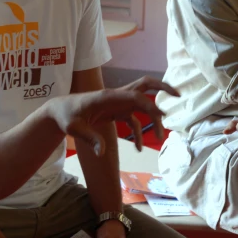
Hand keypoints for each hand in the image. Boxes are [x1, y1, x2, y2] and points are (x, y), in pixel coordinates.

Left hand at [47, 80, 171, 155]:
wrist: (58, 112)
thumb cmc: (65, 116)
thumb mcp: (74, 128)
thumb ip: (89, 138)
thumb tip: (101, 152)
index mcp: (108, 97)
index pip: (135, 96)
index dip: (150, 104)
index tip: (163, 114)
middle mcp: (116, 96)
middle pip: (143, 85)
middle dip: (162, 88)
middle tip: (179, 94)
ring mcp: (117, 103)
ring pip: (142, 102)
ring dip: (153, 115)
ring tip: (160, 135)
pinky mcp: (115, 112)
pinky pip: (133, 119)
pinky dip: (138, 131)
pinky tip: (138, 148)